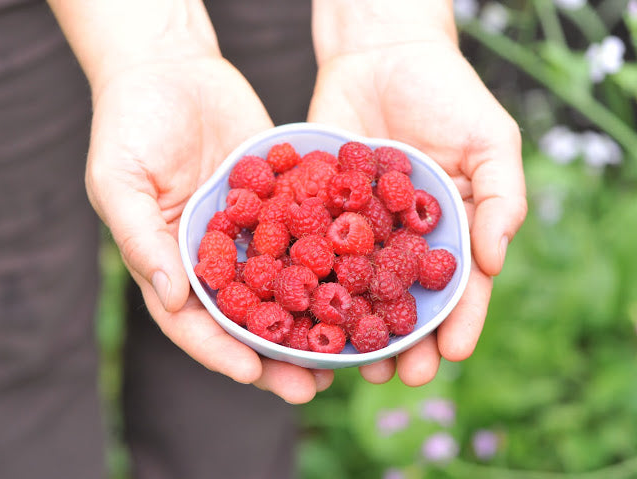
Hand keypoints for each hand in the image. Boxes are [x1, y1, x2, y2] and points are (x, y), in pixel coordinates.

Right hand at [85, 57, 332, 402]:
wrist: (169, 68)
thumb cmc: (129, 124)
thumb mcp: (119, 181)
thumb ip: (141, 240)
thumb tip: (173, 298)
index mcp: (170, 262)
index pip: (194, 321)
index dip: (221, 351)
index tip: (253, 374)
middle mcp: (214, 255)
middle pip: (246, 317)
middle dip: (278, 353)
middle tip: (311, 385)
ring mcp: (251, 231)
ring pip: (284, 286)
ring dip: (312, 321)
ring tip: (346, 353)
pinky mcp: (282, 200)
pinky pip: (309, 234)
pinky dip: (333, 260)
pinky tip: (362, 281)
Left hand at [308, 39, 527, 384]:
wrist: (383, 54)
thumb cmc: (448, 94)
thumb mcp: (490, 141)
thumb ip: (500, 197)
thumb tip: (496, 261)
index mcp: (448, 230)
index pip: (458, 286)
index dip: (458, 321)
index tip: (452, 353)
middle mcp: (401, 238)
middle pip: (404, 299)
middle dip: (404, 339)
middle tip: (398, 376)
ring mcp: (357, 228)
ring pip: (355, 287)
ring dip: (355, 326)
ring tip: (351, 361)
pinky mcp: (316, 209)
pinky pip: (311, 249)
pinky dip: (307, 280)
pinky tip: (301, 310)